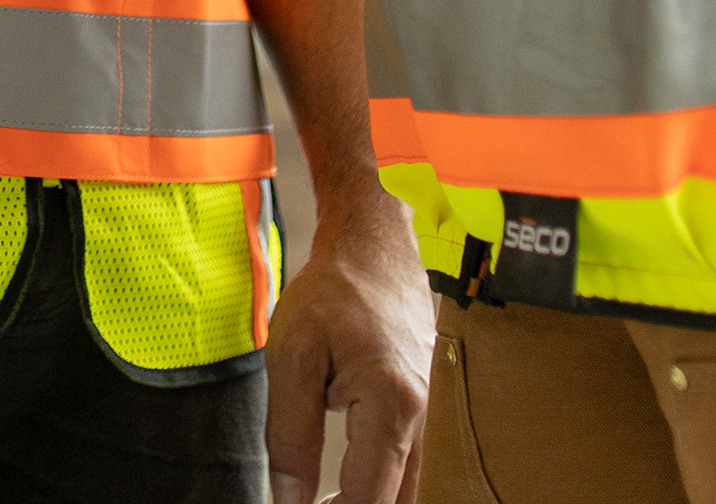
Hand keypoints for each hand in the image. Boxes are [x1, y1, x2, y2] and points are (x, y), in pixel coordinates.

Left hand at [265, 197, 432, 503]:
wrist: (372, 239)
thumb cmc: (332, 288)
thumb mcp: (293, 357)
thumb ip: (291, 439)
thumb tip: (290, 503)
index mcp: (392, 406)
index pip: (368, 501)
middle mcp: (419, 414)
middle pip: (394, 501)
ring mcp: (425, 408)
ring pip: (404, 486)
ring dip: (367, 501)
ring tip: (322, 501)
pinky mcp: (419, 400)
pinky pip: (404, 460)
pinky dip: (379, 483)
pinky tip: (346, 486)